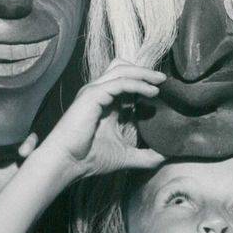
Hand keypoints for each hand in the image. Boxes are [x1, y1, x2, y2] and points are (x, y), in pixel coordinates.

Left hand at [0, 110, 38, 217]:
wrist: (1, 215)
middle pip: (2, 130)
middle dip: (10, 124)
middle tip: (14, 119)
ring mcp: (12, 157)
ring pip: (21, 136)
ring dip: (25, 137)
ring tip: (23, 148)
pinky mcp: (29, 162)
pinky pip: (35, 146)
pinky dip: (32, 146)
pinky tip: (27, 154)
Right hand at [34, 60, 165, 181]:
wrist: (66, 164)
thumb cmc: (89, 159)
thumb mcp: (124, 156)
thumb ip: (145, 156)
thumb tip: (167, 157)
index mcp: (105, 102)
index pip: (126, 81)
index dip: (144, 81)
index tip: (164, 89)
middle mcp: (99, 93)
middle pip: (123, 68)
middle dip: (145, 71)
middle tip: (164, 79)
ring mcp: (94, 92)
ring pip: (122, 69)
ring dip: (143, 73)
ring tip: (161, 81)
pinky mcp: (92, 95)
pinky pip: (120, 82)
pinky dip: (138, 84)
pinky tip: (152, 92)